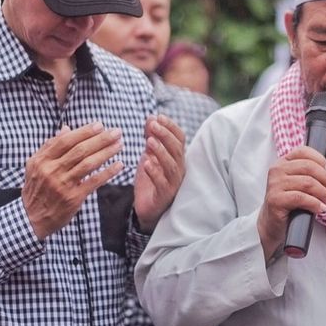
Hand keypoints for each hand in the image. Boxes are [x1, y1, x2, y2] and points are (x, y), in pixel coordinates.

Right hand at [23, 122, 123, 239]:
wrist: (31, 219)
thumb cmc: (36, 189)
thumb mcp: (35, 166)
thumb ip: (49, 146)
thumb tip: (66, 128)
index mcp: (42, 160)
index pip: (65, 140)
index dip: (84, 131)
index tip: (100, 125)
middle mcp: (51, 171)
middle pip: (80, 150)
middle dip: (101, 139)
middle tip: (116, 132)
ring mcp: (62, 185)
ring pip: (89, 164)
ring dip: (107, 152)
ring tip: (120, 144)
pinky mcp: (73, 198)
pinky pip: (94, 182)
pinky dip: (108, 172)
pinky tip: (119, 164)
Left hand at [133, 115, 185, 232]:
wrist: (147, 208)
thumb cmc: (151, 180)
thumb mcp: (149, 156)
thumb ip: (151, 138)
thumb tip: (151, 118)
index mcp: (177, 158)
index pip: (180, 138)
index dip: (171, 127)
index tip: (158, 116)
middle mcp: (179, 169)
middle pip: (177, 149)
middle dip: (165, 135)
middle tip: (153, 125)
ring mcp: (173, 183)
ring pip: (171, 165)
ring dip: (161, 152)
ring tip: (148, 141)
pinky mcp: (164, 195)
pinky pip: (162, 183)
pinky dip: (154, 172)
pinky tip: (146, 163)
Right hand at [257, 146, 325, 260]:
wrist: (273, 224)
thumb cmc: (291, 203)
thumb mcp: (306, 187)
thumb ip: (322, 177)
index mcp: (283, 162)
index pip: (304, 151)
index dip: (321, 161)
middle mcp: (277, 170)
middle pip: (309, 167)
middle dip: (325, 180)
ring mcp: (275, 184)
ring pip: (308, 182)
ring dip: (323, 194)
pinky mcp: (275, 200)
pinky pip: (301, 198)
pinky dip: (315, 204)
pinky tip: (320, 209)